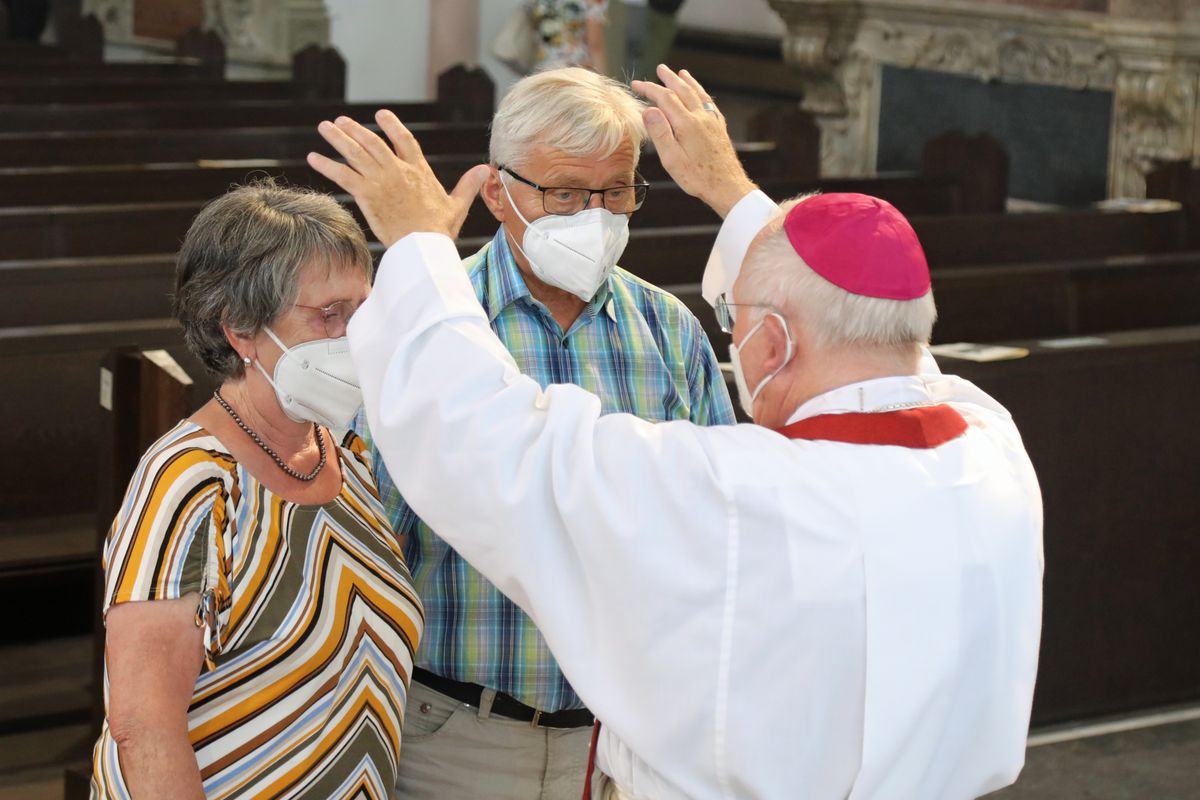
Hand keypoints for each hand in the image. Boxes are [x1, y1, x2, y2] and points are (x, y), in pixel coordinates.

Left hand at [307, 110, 489, 245]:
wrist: (423, 243)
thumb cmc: (440, 230)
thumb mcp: (458, 205)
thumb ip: (468, 185)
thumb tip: (485, 169)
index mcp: (419, 171)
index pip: (405, 141)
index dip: (392, 126)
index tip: (381, 115)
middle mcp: (398, 170)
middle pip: (373, 142)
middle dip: (355, 129)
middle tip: (341, 121)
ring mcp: (380, 180)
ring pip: (355, 152)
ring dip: (338, 138)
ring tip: (324, 127)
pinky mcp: (366, 193)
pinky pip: (342, 174)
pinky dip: (326, 165)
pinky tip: (313, 157)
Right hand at [631, 65, 756, 217]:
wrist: (727, 186)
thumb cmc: (697, 177)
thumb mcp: (672, 159)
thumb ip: (660, 133)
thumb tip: (649, 110)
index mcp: (686, 124)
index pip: (664, 98)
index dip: (650, 89)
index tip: (637, 84)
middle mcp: (701, 118)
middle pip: (683, 90)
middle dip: (669, 78)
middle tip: (660, 69)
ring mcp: (712, 122)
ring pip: (699, 94)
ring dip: (688, 82)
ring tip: (682, 73)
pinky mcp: (719, 129)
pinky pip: (710, 104)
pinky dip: (702, 94)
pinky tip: (702, 95)